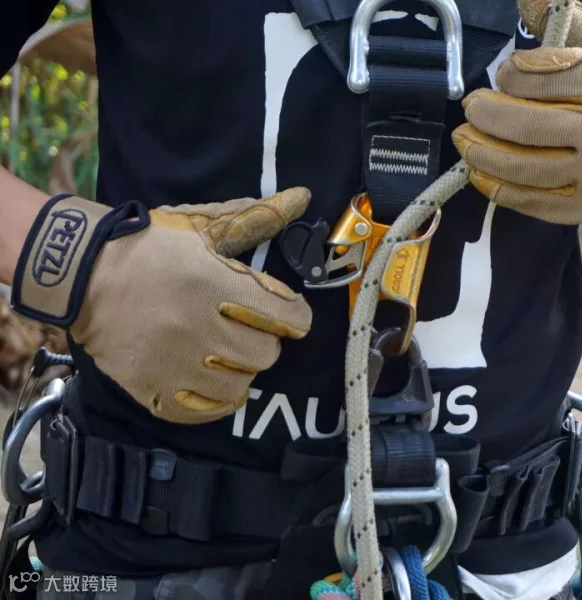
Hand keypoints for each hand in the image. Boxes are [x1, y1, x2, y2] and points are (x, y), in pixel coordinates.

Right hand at [12, 189, 311, 423]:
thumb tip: (303, 197)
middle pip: (267, 355)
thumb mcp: (205, 226)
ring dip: (239, 370)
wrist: (81, 272)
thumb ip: (258, 218)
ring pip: (239, 386)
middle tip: (246, 328)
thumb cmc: (150, 246)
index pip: (290, 318)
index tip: (285, 312)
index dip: (294, 315)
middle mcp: (204, 329)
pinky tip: (210, 381)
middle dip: (265, 341)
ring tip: (226, 354)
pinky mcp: (153, 387)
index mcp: (221, 287)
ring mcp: (177, 363)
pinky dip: (213, 401)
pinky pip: (202, 412)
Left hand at [452, 0, 581, 231]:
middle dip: (488, 116)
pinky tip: (484, 177)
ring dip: (485, 156)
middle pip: (529, 126)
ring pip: (527, 169)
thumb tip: (534, 6)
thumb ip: (580, 37)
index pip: (548, 78)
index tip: (503, 76)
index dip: (514, 76)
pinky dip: (503, 190)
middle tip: (471, 110)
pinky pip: (538, 203)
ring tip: (466, 143)